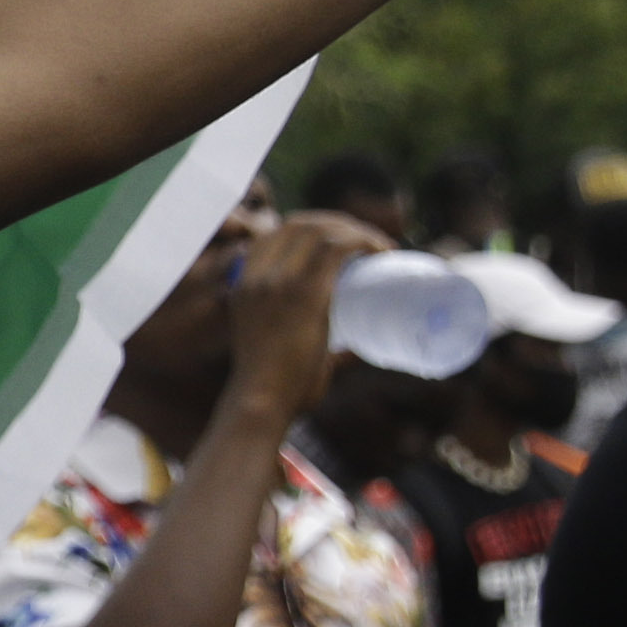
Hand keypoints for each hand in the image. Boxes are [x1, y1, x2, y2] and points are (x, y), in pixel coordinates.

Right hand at [221, 211, 386, 431]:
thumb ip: (311, 345)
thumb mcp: (277, 349)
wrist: (260, 402)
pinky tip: (382, 251)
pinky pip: (338, 249)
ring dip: (357, 230)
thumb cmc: (273, 388)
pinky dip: (364, 242)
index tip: (343, 242)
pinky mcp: (305, 293)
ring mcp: (279, 281)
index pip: (277, 232)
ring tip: (381, 248)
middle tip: (370, 245)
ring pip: (323, 230)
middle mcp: (257, 274)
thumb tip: (354, 350)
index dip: (313, 226)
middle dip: (340, 224)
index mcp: (244, 283)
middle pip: (301, 224)